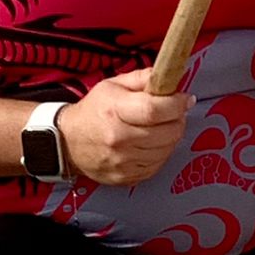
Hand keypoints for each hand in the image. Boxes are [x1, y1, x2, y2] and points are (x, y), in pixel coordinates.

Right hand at [56, 70, 190, 185]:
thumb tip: (169, 77)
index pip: (155, 110)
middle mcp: (119, 138)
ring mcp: (123, 161)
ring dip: (172, 137)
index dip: (177, 104)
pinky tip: (153, 143)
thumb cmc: (94, 111)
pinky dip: (161, 153)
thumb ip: (143, 79)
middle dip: (178, 119)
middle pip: (167, 132)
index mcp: (114, 110)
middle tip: (175, 112)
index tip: (185, 99)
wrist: (68, 142)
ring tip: (162, 127)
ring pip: (167, 150)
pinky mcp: (126, 177)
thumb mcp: (113, 85)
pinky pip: (158, 165)